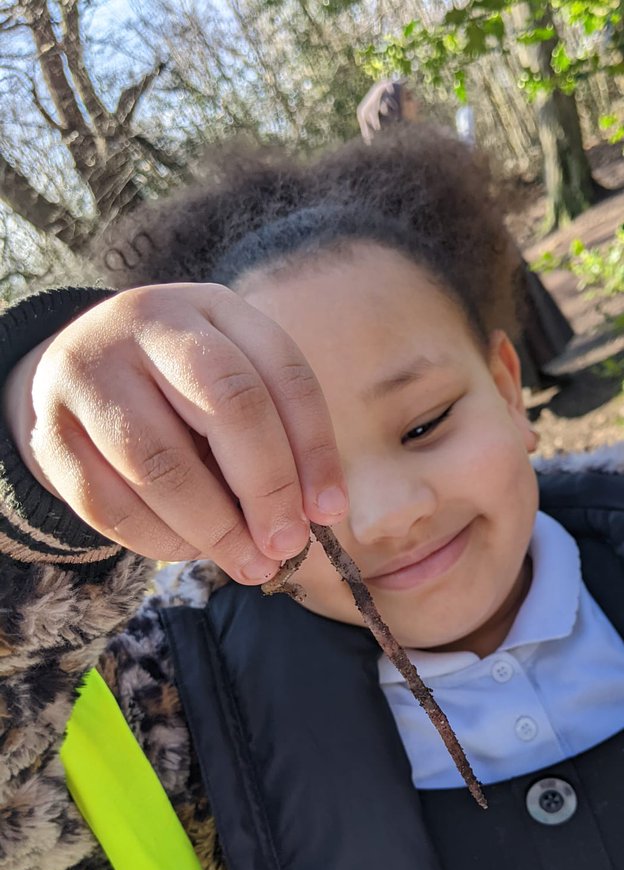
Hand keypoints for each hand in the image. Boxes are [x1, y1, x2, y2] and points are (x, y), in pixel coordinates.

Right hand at [3, 283, 345, 583]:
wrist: (77, 373)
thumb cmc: (181, 393)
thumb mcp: (231, 387)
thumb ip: (274, 439)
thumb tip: (313, 516)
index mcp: (214, 307)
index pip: (282, 372)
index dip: (314, 449)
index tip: (329, 513)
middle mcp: (147, 324)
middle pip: (228, 405)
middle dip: (269, 488)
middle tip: (286, 545)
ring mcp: (89, 373)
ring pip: (162, 464)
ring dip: (215, 529)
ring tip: (248, 562)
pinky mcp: (47, 431)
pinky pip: (109, 504)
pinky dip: (159, 542)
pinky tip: (189, 551)